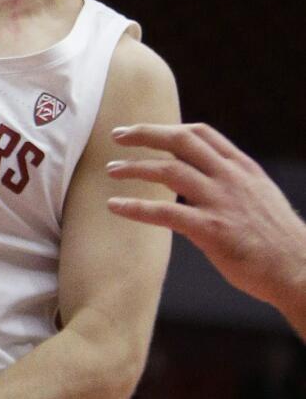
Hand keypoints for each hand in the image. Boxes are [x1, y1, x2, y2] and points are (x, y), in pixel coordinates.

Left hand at [107, 121, 305, 310]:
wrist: (300, 271)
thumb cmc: (278, 240)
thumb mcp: (260, 197)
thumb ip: (231, 182)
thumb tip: (200, 176)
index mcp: (242, 168)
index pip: (201, 133)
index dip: (168, 127)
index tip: (144, 129)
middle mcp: (230, 177)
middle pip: (179, 140)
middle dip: (144, 133)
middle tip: (117, 135)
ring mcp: (220, 202)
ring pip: (168, 170)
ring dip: (134, 168)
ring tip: (111, 171)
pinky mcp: (212, 230)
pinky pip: (165, 212)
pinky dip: (136, 207)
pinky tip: (116, 206)